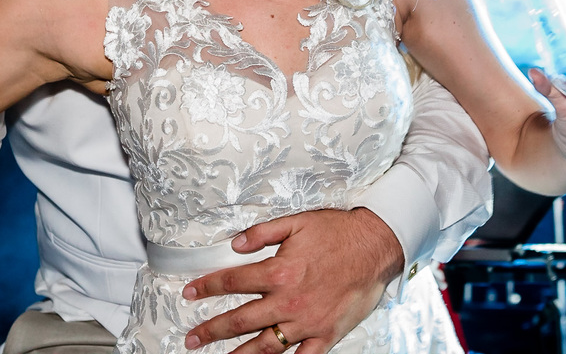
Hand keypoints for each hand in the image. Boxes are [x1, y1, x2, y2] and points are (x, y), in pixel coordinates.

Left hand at [181, 208, 399, 353]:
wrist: (375, 247)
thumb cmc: (339, 234)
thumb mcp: (295, 223)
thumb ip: (261, 233)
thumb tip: (235, 243)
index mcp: (279, 272)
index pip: (232, 281)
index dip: (206, 287)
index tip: (190, 292)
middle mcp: (289, 301)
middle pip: (241, 320)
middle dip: (212, 330)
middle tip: (193, 338)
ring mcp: (307, 322)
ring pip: (265, 345)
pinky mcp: (326, 335)